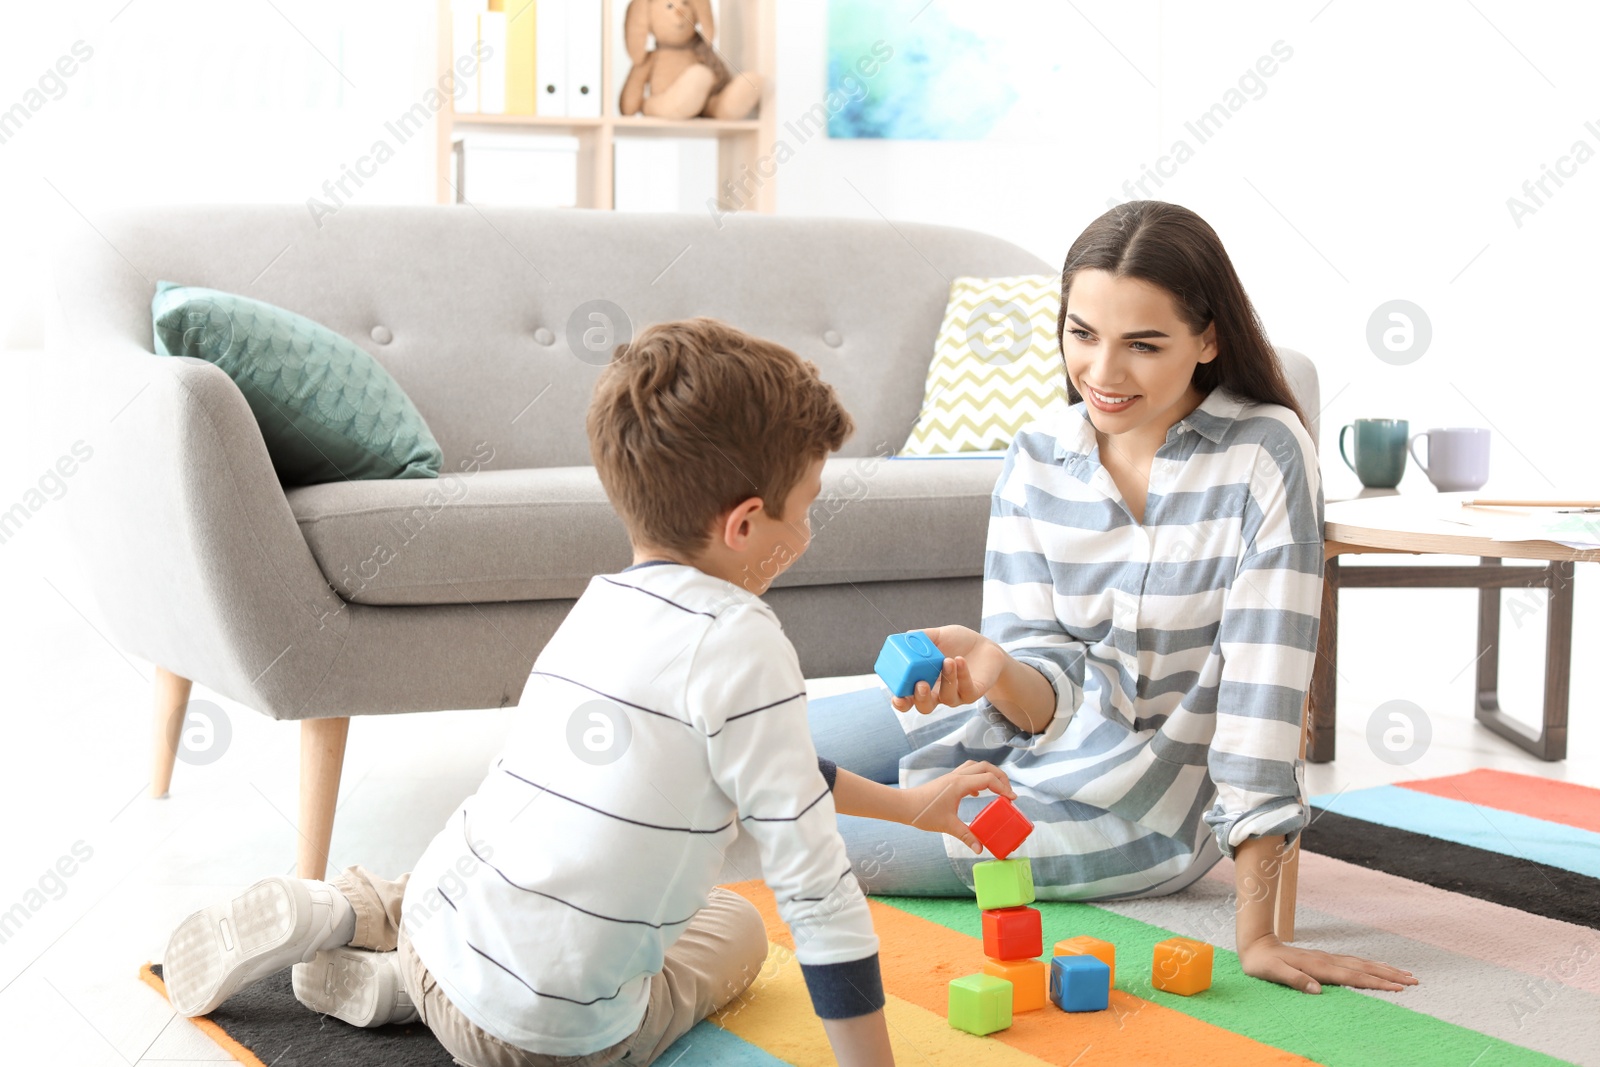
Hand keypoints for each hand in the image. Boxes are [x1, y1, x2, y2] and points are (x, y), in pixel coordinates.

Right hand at [888, 626, 1006, 715]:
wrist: (985, 646)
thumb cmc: (958, 643)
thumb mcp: (938, 636)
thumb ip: (921, 637)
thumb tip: (905, 637)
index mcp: (923, 681)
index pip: (908, 698)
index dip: (901, 701)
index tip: (897, 696)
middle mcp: (937, 693)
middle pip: (924, 707)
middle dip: (920, 699)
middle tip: (921, 684)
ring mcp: (955, 695)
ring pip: (947, 698)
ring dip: (946, 679)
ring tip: (948, 660)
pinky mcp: (972, 694)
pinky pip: (965, 690)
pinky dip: (961, 675)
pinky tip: (960, 660)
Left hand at [898, 760, 1014, 852]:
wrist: (904, 805)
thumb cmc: (923, 813)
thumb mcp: (948, 826)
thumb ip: (966, 836)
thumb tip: (980, 849)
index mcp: (960, 784)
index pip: (988, 779)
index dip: (1003, 788)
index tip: (1012, 799)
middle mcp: (957, 776)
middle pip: (985, 767)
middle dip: (1001, 777)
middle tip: (1009, 792)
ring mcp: (952, 777)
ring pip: (976, 766)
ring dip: (989, 774)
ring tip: (998, 789)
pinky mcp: (947, 781)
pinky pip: (967, 772)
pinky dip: (977, 778)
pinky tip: (977, 793)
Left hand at [1237, 933, 1417, 993]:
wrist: (1255, 944)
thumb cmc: (1263, 963)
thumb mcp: (1273, 973)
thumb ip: (1295, 980)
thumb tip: (1317, 990)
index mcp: (1318, 967)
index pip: (1353, 977)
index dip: (1376, 983)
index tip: (1398, 988)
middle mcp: (1327, 960)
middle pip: (1364, 968)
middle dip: (1389, 975)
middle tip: (1414, 980)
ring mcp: (1327, 958)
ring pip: (1361, 964)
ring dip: (1383, 969)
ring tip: (1405, 974)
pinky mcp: (1324, 959)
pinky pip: (1353, 963)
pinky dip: (1369, 966)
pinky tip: (1377, 969)